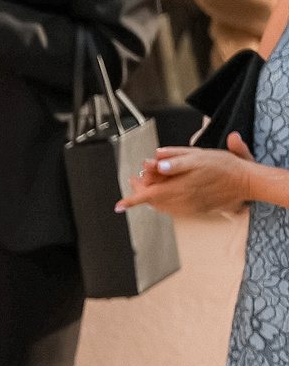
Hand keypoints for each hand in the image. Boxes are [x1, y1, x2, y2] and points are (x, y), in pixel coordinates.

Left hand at [120, 135, 262, 216]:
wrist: (246, 181)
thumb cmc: (223, 165)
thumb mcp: (198, 156)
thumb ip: (174, 160)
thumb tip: (154, 164)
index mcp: (180, 187)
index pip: (149, 195)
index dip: (132, 200)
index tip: (118, 205)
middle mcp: (183, 201)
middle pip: (152, 200)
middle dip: (141, 190)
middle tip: (135, 178)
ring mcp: (190, 207)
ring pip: (161, 206)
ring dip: (151, 196)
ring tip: (147, 182)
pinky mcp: (196, 210)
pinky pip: (173, 210)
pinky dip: (162, 202)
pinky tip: (163, 192)